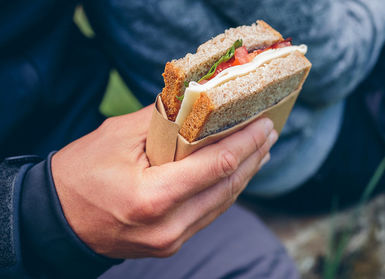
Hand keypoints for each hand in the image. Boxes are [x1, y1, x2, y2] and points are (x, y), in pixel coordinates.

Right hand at [51, 105, 276, 258]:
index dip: (247, 143)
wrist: (55, 221)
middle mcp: (168, 226)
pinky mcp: (171, 244)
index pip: (217, 166)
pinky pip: (209, 213)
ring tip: (262, 148)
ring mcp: (171, 240)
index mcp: (153, 198)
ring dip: (245, 174)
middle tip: (270, 131)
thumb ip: (164, 120)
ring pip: (223, 203)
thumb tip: (201, 101)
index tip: (265, 123)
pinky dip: (226, 190)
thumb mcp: (118, 137)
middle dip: (253, 156)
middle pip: (228, 186)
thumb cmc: (80, 174)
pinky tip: (238, 172)